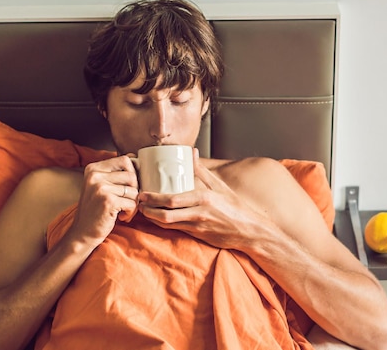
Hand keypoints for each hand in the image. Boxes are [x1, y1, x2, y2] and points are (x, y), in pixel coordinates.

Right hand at [69, 155, 138, 245]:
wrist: (82, 233)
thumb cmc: (95, 210)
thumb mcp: (99, 186)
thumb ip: (113, 172)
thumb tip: (135, 156)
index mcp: (93, 168)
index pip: (125, 160)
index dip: (133, 173)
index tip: (128, 187)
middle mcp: (95, 175)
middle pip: (132, 175)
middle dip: (134, 190)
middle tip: (127, 201)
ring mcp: (101, 188)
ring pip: (134, 190)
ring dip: (133, 204)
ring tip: (123, 211)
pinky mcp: (108, 201)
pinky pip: (132, 203)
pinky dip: (131, 212)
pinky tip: (121, 217)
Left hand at [138, 149, 266, 249]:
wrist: (248, 230)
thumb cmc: (234, 206)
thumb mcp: (219, 186)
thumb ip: (202, 171)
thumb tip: (191, 152)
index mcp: (203, 197)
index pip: (172, 199)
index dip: (153, 198)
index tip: (143, 193)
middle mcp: (198, 212)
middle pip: (166, 213)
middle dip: (148, 209)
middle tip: (138, 202)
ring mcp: (197, 225)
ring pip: (168, 224)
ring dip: (152, 218)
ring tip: (143, 210)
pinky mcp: (198, 234)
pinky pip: (175, 229)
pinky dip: (163, 224)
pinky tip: (156, 219)